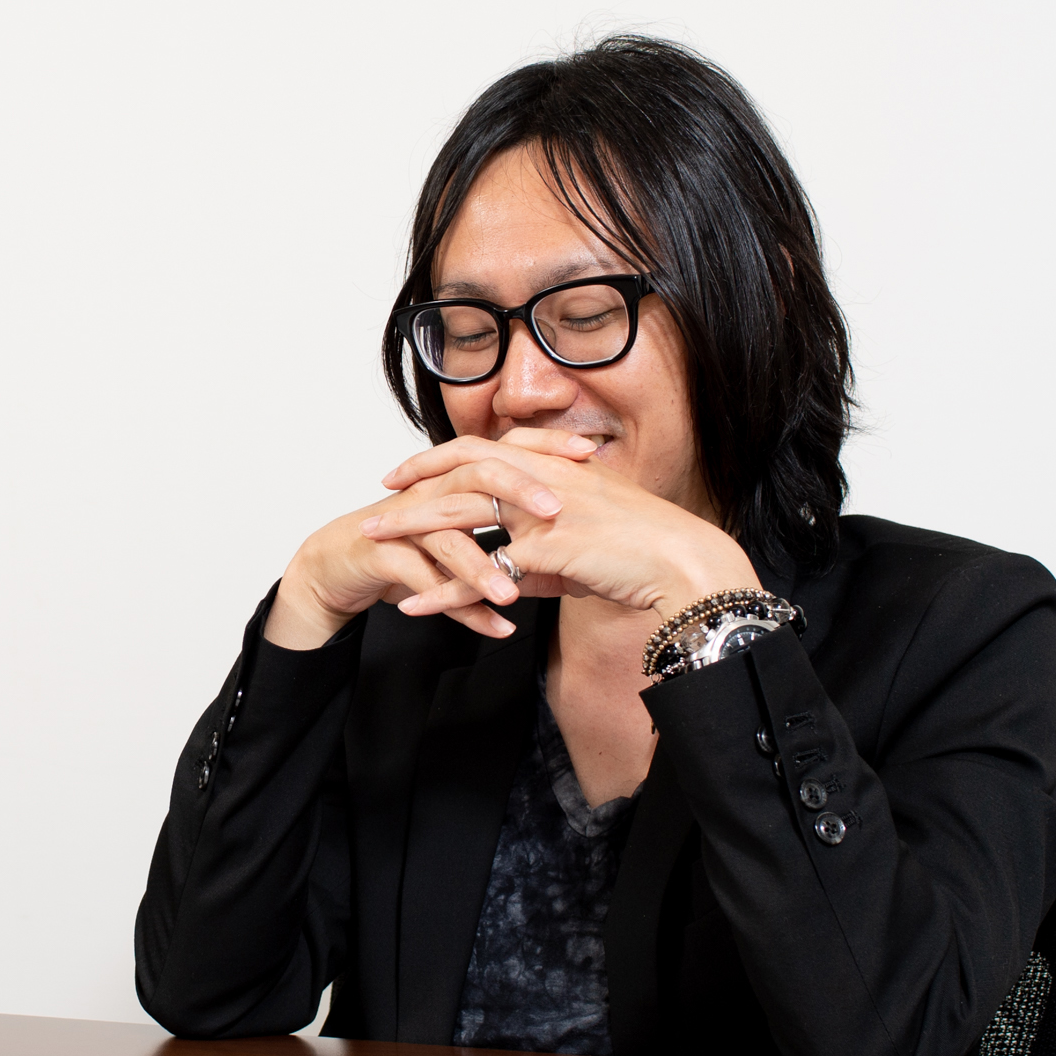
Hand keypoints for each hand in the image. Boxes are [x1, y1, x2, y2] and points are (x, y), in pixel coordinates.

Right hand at [265, 431, 600, 649]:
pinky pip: (427, 583)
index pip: (505, 451)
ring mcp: (406, 524)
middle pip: (478, 478)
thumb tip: (566, 526)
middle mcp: (431, 493)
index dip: (543, 448)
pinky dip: (462, 608)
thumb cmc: (408, 544)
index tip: (589, 455)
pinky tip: (496, 627)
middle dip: (518, 493)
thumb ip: (506, 527)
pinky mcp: (384, 556)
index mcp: (455, 479)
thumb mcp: (464, 529)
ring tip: (516, 596)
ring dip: (485, 569)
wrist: (341, 563)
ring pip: (449, 539)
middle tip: (558, 511)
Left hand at [359, 429, 759, 622]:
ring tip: (371, 540)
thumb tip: (509, 575)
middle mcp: (542, 480)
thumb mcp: (584, 541)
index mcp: (553, 467)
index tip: (408, 471)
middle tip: (377, 499)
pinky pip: (480, 573)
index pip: (483, 449)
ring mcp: (542, 511)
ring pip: (459, 514)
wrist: (685, 566)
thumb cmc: (645, 551)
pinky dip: (443, 592)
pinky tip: (413, 606)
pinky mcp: (546, 550)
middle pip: (459, 473)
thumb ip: (541, 553)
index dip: (440, 458)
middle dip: (412, 485)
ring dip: (410, 527)